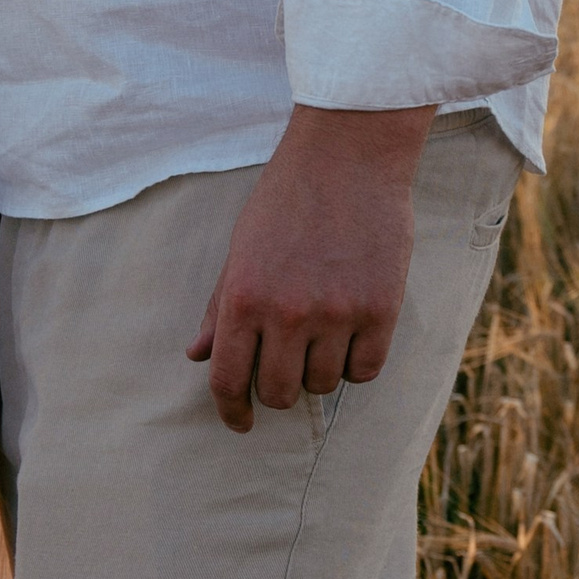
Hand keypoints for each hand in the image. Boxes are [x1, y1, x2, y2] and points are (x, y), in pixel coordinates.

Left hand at [189, 105, 435, 431]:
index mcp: (243, 297)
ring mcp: (336, 313)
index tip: (240, 422)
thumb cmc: (287, 198)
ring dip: (319, 372)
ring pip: (323, 385)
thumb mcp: (240, 248)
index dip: (231, 411)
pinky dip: (357, 364)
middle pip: (278, 393)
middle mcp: (287, 313)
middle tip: (286, 367)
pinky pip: (365, 371)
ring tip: (323, 335)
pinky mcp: (381, 310)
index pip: (228, 380)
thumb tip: (198, 356)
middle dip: (278, 390)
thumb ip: (219, 306)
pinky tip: (353, 335)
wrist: (349, 156)